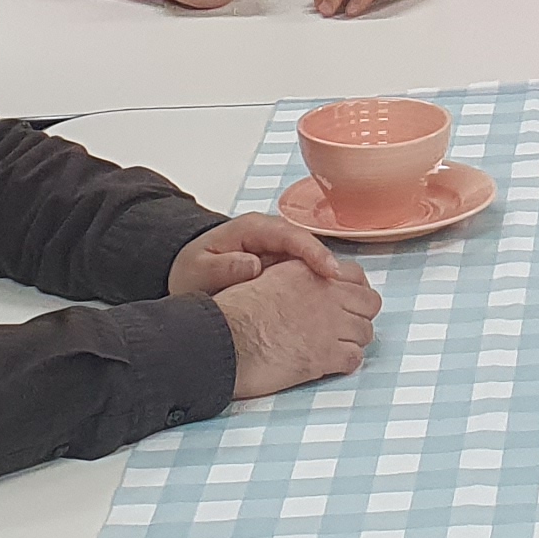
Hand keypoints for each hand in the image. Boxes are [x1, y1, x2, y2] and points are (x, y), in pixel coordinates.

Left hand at [166, 211, 366, 299]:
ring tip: (349, 302)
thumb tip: (252, 265)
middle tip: (349, 291)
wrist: (189, 277)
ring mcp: (280, 252)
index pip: (291, 235)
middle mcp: (272, 237)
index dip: (314, 252)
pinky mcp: (283, 270)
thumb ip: (221, 267)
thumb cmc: (193, 271)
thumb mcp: (198, 270)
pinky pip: (306, 275)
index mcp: (252, 229)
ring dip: (329, 280)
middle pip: (310, 246)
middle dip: (330, 266)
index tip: (330, 271)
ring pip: (312, 262)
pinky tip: (332, 307)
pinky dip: (319, 289)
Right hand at [216, 249, 380, 402]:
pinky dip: (346, 362)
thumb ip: (289, 278)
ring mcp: (329, 325)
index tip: (347, 301)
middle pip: (369, 302)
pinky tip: (331, 364)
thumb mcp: (261, 279)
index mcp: (308, 271)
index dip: (353, 290)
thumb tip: (299, 285)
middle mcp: (325, 294)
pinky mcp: (325, 355)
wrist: (222, 340)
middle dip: (360, 314)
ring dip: (353, 340)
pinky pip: (354, 358)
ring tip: (336, 347)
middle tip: (345, 326)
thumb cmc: (230, 313)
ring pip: (365, 331)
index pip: (354, 274)